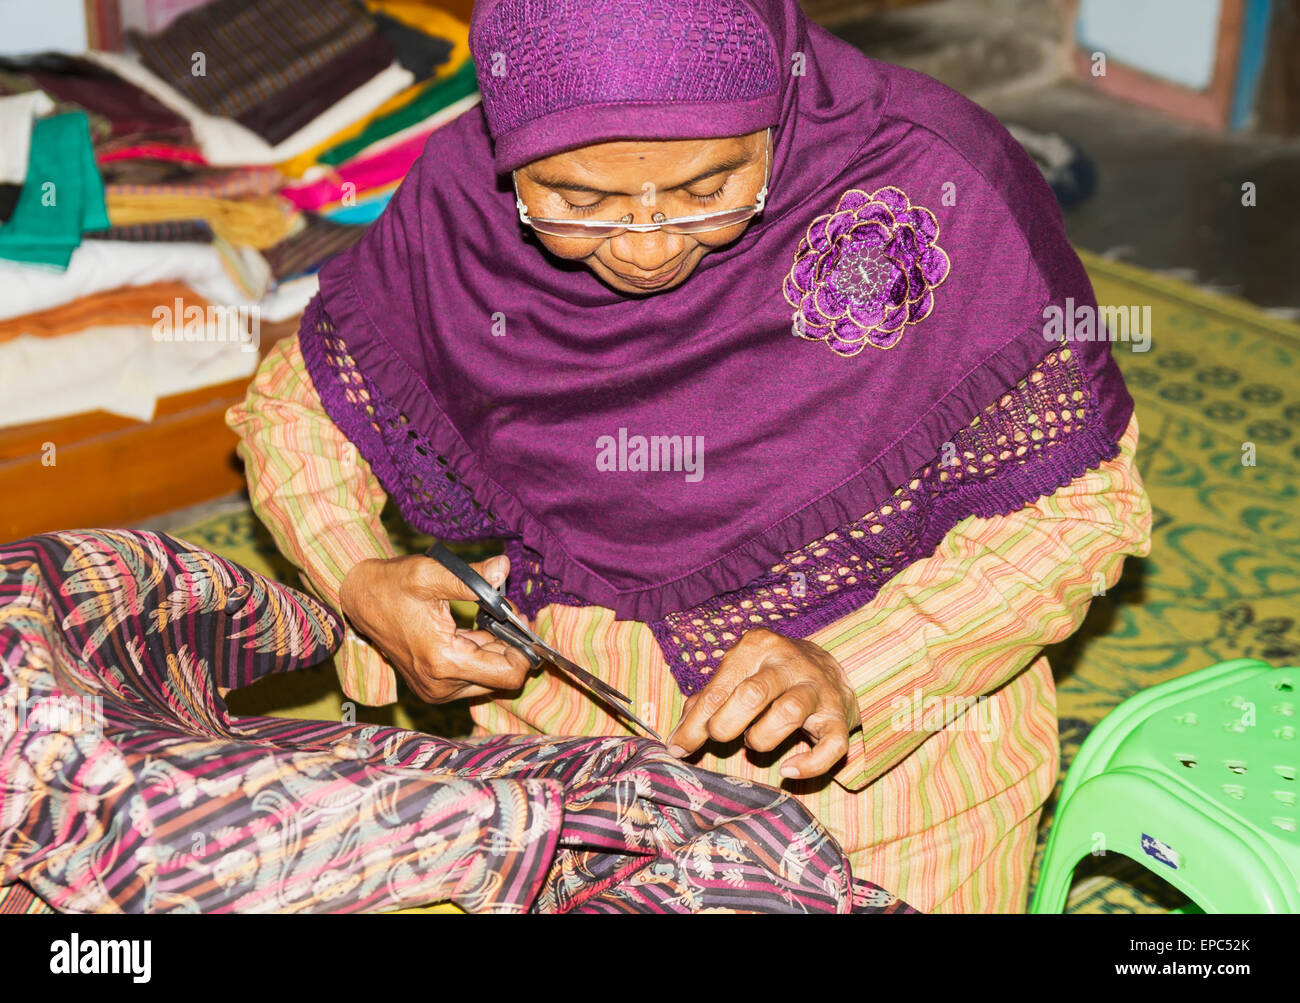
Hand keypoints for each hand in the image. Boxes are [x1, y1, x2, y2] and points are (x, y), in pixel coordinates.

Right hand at [339, 553, 532, 703]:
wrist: (360, 598)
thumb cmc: (392, 585)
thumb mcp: (430, 573)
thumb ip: (472, 577)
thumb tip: (504, 569)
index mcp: (443, 663)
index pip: (508, 676)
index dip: (523, 650)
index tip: (519, 619)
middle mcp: (440, 686)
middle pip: (501, 678)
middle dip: (510, 646)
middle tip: (507, 612)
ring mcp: (436, 689)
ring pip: (489, 678)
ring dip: (494, 649)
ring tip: (486, 617)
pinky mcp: (433, 687)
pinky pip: (472, 676)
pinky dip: (479, 653)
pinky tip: (470, 629)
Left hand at [666, 628, 859, 779]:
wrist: (825, 668)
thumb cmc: (767, 676)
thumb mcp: (735, 676)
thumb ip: (704, 704)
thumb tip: (676, 742)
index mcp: (756, 646)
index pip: (718, 689)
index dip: (695, 724)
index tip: (679, 748)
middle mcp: (788, 662)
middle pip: (752, 694)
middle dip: (727, 725)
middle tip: (720, 738)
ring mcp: (817, 688)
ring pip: (789, 713)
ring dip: (762, 738)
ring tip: (754, 742)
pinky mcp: (840, 716)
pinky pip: (832, 745)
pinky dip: (810, 764)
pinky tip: (788, 771)